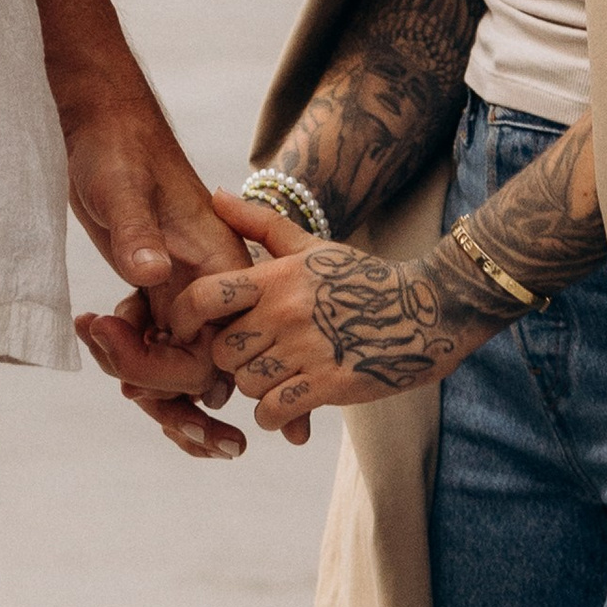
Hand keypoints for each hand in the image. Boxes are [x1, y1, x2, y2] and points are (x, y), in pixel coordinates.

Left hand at [64, 103, 258, 460]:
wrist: (98, 118)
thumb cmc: (118, 142)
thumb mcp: (123, 185)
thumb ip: (138, 231)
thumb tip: (151, 274)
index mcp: (220, 263)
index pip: (215, 351)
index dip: (169, 369)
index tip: (121, 346)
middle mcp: (209, 285)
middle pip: (200, 372)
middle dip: (155, 383)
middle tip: (107, 355)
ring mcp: (183, 289)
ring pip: (178, 365)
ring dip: (139, 374)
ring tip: (97, 340)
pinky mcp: (157, 288)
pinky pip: (156, 345)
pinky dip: (127, 353)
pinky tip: (94, 327)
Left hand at [171, 189, 490, 438]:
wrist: (424, 311)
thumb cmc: (360, 277)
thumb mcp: (309, 245)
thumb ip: (258, 222)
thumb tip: (215, 193)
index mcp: (277, 275)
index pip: (205, 296)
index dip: (183, 317)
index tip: (185, 331)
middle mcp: (286, 310)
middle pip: (222, 350)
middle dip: (229, 359)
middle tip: (249, 357)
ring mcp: (307, 349)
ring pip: (245, 384)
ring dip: (255, 387)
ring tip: (275, 375)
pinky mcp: (328, 385)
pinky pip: (273, 411)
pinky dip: (274, 414)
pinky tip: (288, 402)